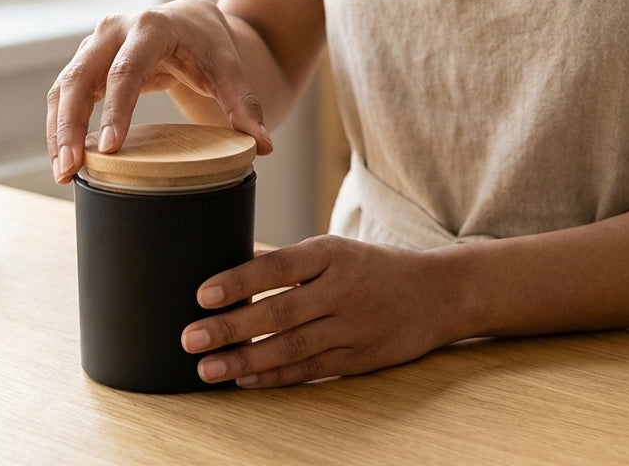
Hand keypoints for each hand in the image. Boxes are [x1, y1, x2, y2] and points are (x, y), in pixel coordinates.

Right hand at [46, 0, 271, 183]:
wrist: (191, 20)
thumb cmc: (209, 44)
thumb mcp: (230, 69)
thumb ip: (244, 105)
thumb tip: (263, 146)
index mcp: (151, 28)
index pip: (127, 69)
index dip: (116, 109)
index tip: (109, 148)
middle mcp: (115, 31)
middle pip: (80, 77)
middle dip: (70, 123)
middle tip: (70, 167)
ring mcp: (96, 45)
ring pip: (64, 86)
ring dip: (58, 129)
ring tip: (63, 173)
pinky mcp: (87, 62)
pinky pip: (64, 93)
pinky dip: (60, 125)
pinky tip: (66, 158)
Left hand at [180, 236, 450, 387]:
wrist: (437, 293)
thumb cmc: (373, 267)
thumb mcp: (335, 250)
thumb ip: (288, 260)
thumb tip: (232, 260)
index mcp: (333, 253)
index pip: (278, 265)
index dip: (239, 280)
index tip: (202, 294)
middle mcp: (343, 289)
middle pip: (280, 311)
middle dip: (231, 327)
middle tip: (190, 338)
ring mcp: (353, 327)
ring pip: (291, 347)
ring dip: (245, 360)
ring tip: (207, 368)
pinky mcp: (359, 358)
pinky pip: (310, 370)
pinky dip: (275, 376)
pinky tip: (244, 379)